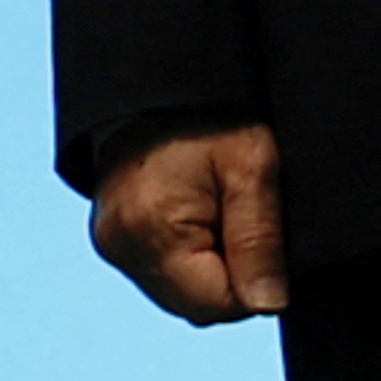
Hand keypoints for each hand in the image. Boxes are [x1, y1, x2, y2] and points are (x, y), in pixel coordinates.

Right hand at [86, 120, 288, 323]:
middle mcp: (120, 245)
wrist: (160, 75)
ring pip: (180, 294)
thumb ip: (260, 241)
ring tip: (216, 209)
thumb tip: (269, 304)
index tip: (260, 230)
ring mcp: (111, 243)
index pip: (217, 304)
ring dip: (209, 269)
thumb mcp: (251, 165)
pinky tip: (196, 214)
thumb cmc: (209, 112)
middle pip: (196, 306)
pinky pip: (162, 273)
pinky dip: (187, 257)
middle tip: (240, 214)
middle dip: (231, 276)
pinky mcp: (111, 237)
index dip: (253, 280)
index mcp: (150, 229)